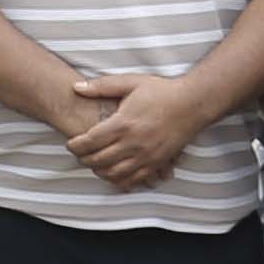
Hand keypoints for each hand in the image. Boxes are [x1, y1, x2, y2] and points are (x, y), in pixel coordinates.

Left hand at [62, 70, 200, 193]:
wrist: (193, 103)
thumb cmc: (162, 91)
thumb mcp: (130, 82)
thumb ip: (101, 86)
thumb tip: (75, 87)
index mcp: (123, 123)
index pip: (89, 142)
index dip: (75, 146)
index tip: (70, 143)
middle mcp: (133, 143)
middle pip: (98, 160)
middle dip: (84, 159)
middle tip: (80, 154)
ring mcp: (146, 156)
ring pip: (114, 174)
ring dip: (99, 172)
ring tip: (95, 164)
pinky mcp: (157, 163)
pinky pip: (134, 180)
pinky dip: (120, 180)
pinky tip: (114, 174)